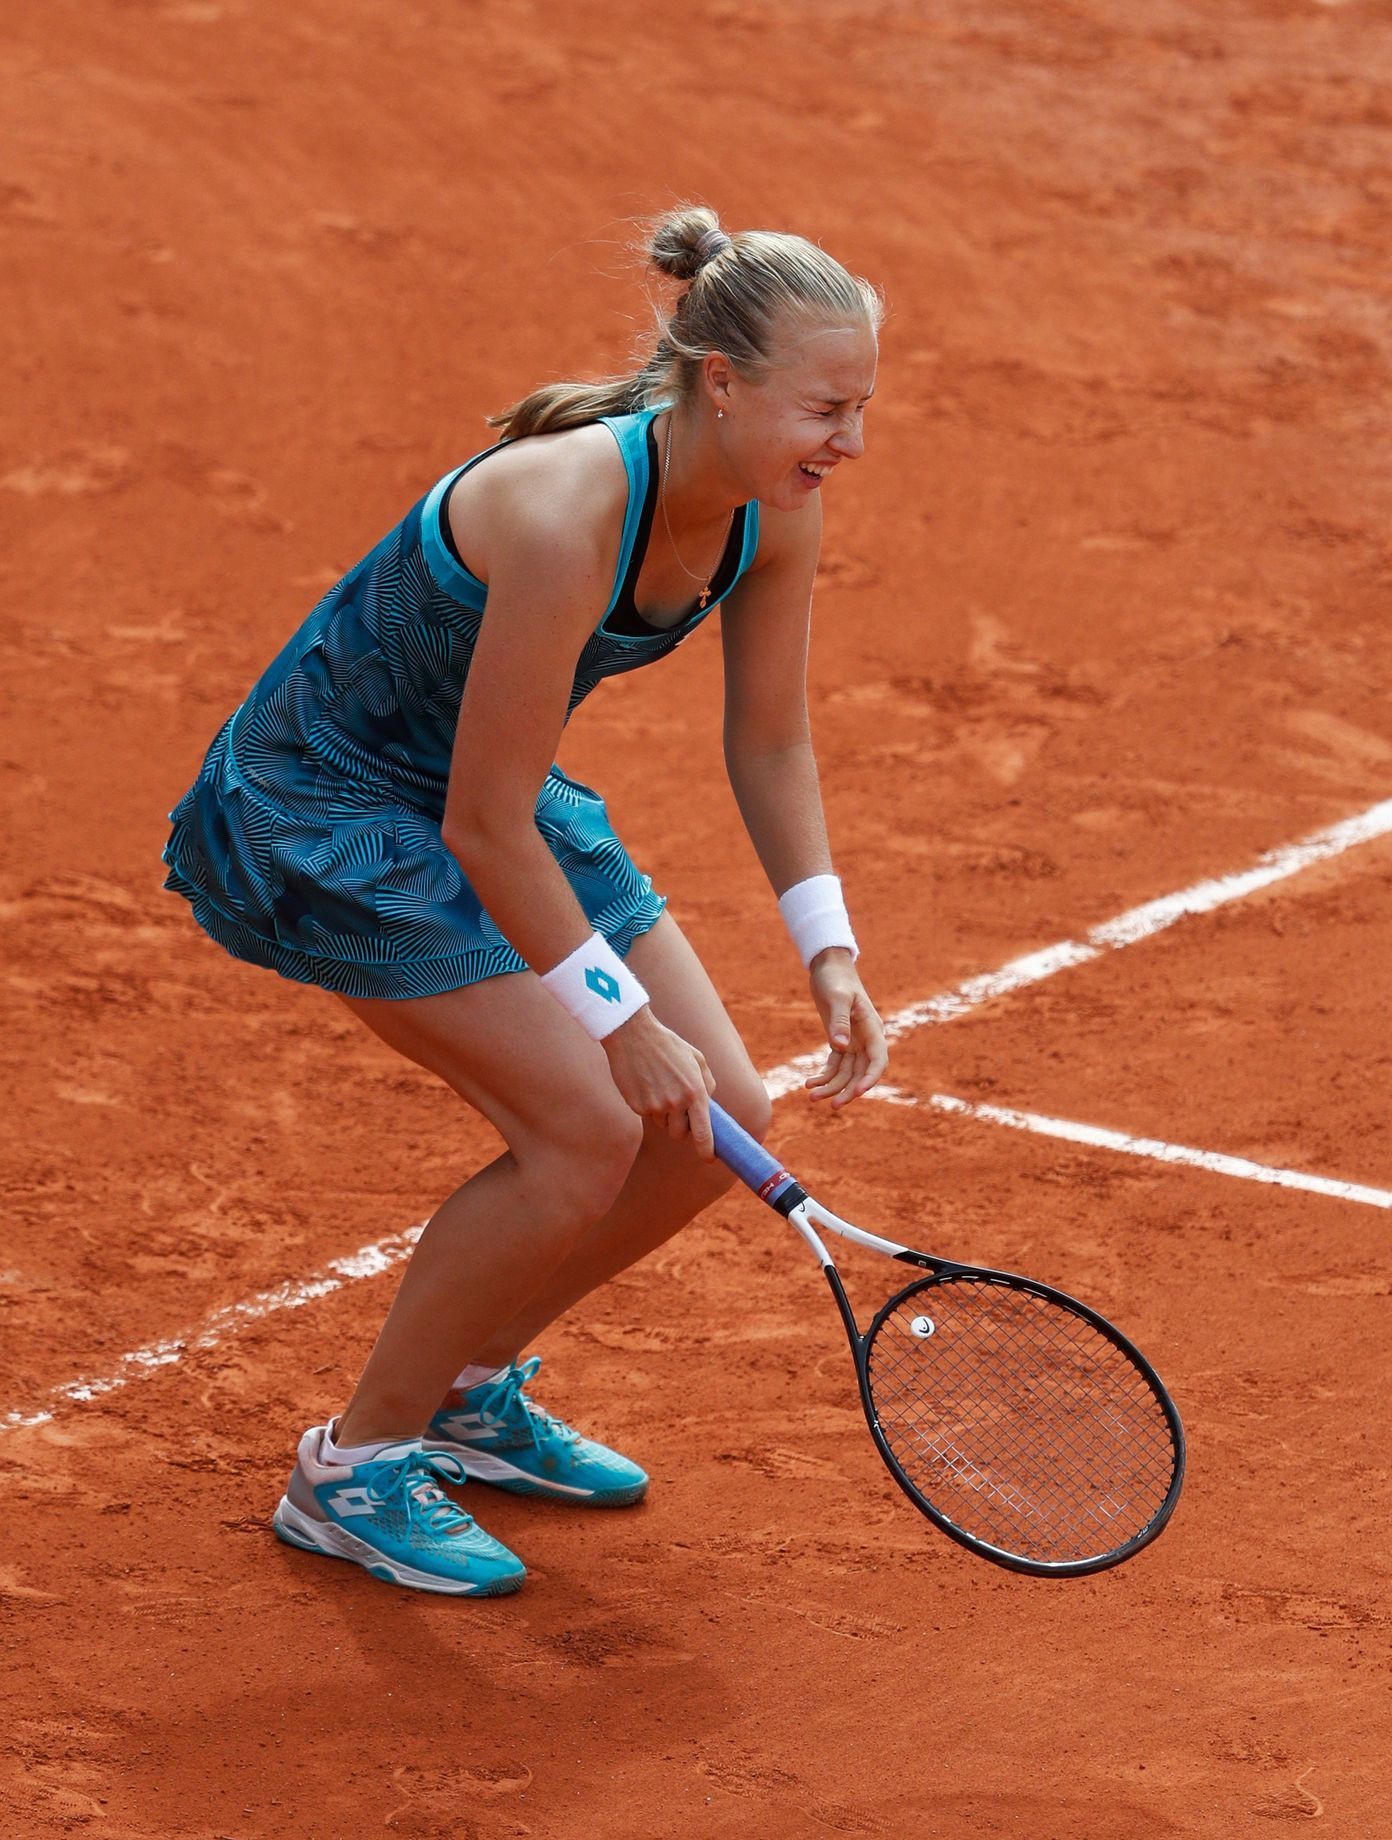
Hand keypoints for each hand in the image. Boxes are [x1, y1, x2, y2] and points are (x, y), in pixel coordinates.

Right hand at [601, 1006, 718, 1159]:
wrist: (633, 1035)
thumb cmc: (668, 1045)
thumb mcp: (696, 1058)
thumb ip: (707, 1083)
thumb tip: (709, 1105)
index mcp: (695, 1091)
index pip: (704, 1132)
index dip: (707, 1150)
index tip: (709, 1158)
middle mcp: (676, 1103)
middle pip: (680, 1134)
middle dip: (680, 1127)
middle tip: (677, 1108)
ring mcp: (655, 1106)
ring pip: (663, 1124)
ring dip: (664, 1113)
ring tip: (659, 1085)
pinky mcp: (637, 1106)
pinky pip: (647, 1115)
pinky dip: (648, 1104)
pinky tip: (645, 1083)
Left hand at [804, 948, 888, 1108]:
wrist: (828, 966)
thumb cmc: (835, 978)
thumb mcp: (837, 996)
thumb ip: (839, 1021)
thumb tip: (840, 1047)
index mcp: (872, 1028)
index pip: (878, 1060)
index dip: (870, 1079)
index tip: (858, 1092)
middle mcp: (866, 1039)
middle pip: (861, 1073)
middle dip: (847, 1090)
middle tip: (831, 1105)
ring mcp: (853, 1042)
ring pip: (846, 1073)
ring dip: (831, 1087)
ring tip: (810, 1096)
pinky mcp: (839, 1042)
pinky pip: (835, 1066)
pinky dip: (824, 1076)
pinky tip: (808, 1083)